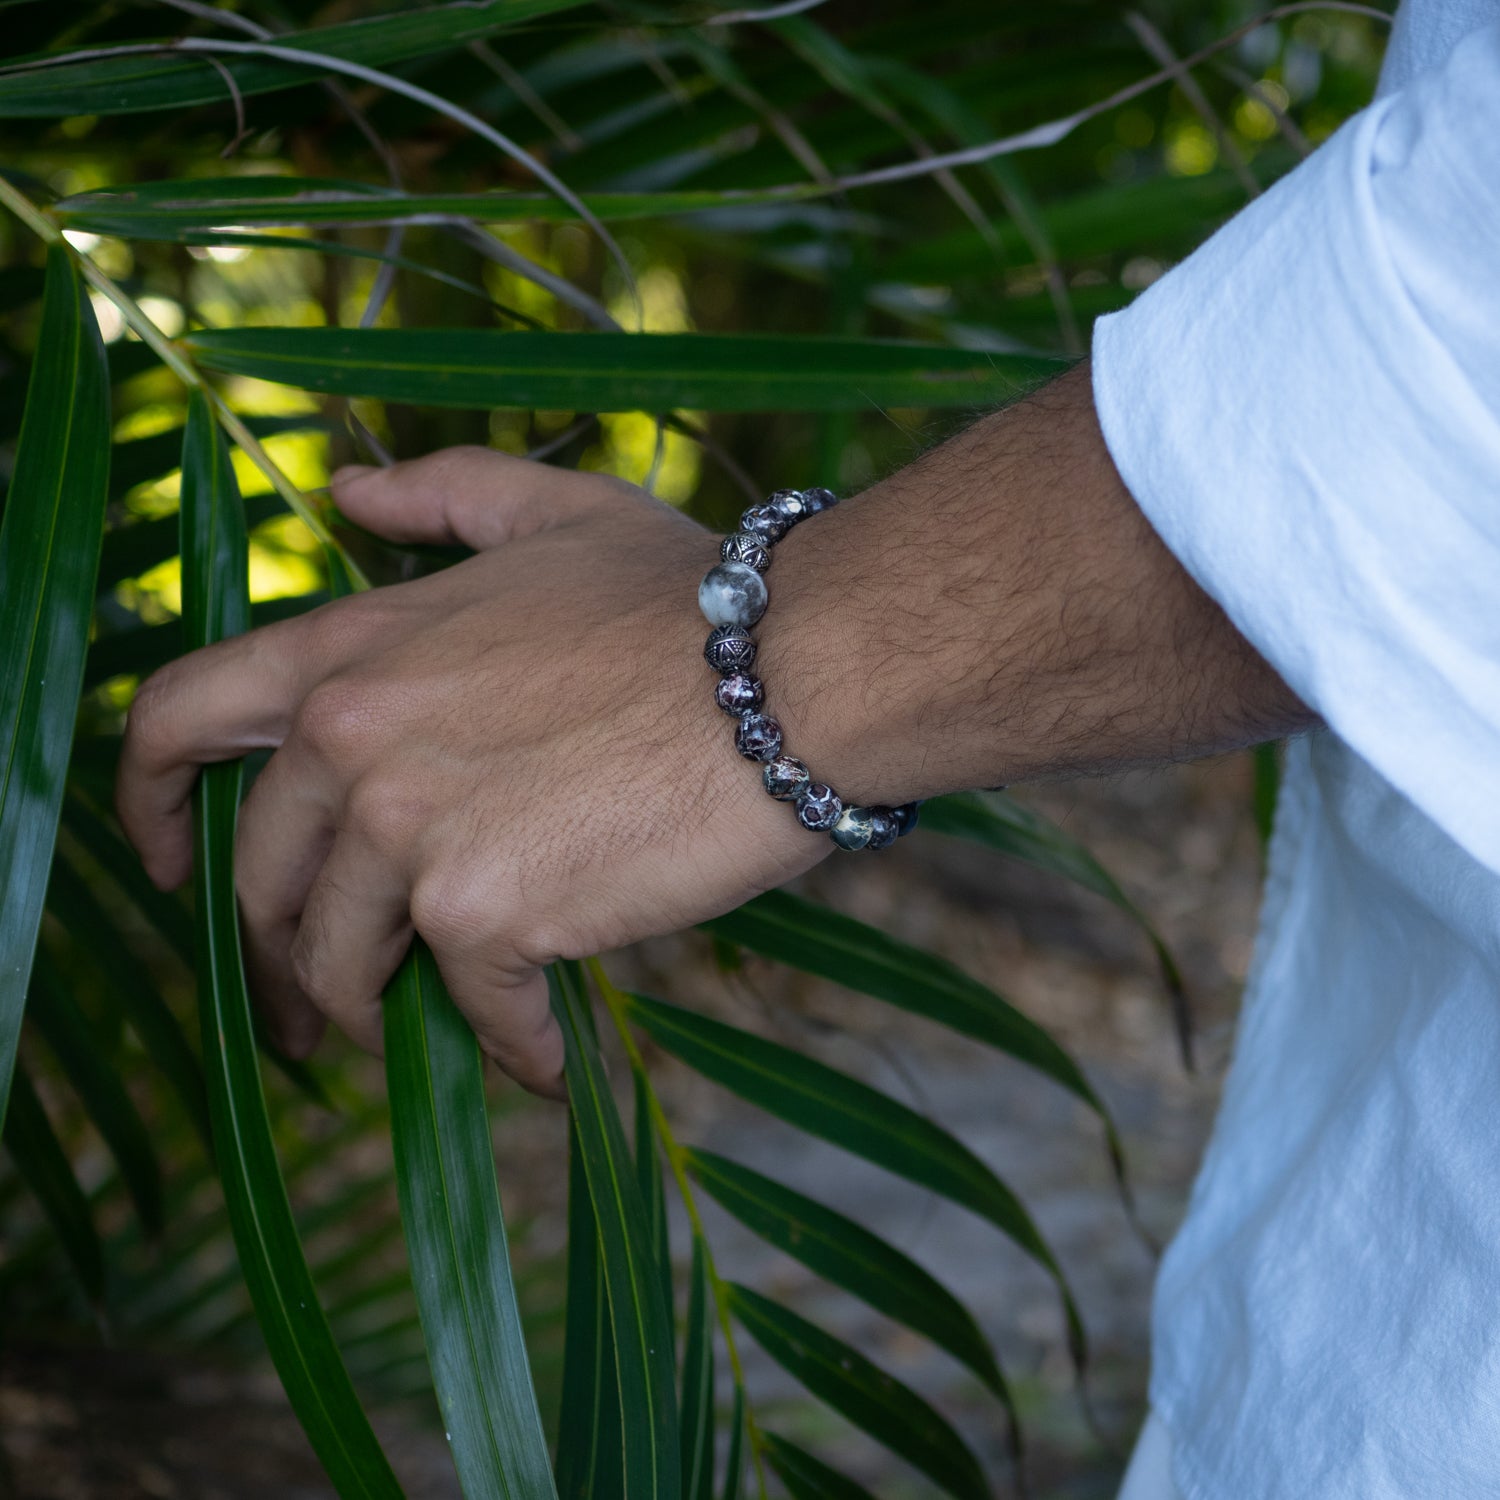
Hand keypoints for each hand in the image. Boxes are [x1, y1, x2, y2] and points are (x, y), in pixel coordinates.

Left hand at [117, 450, 828, 1096]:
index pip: (180, 718)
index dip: (143, 800)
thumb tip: (348, 487)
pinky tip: (544, 1063)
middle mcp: (357, 743)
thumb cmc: (687, 599)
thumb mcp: (555, 516)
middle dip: (276, 957)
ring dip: (381, 1017)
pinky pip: (475, 1017)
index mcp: (355, 651)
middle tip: (314, 1008)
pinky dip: (510, 1052)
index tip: (163, 865)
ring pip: (343, 965)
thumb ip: (440, 496)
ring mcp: (413, 834)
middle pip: (258, 880)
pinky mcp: (486, 917)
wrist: (791, 674)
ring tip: (438, 1030)